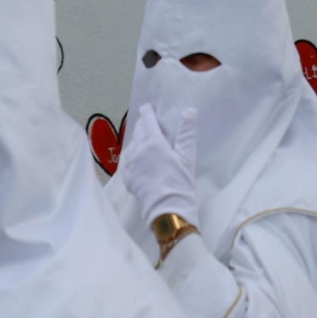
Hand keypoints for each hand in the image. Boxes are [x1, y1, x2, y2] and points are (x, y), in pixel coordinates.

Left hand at [121, 104, 198, 223]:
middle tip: (149, 123)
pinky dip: (134, 156)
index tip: (147, 107)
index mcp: (153, 142)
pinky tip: (140, 161)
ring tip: (146, 142)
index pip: (147, 120)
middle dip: (143, 125)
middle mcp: (138, 150)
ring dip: (138, 140)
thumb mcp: (187, 156)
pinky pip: (128, 161)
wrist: (166, 210)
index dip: (147, 112)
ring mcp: (130, 164)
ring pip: (132, 145)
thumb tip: (189, 111)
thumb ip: (186, 132)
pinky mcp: (127, 177)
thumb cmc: (180, 182)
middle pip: (138, 131)